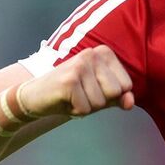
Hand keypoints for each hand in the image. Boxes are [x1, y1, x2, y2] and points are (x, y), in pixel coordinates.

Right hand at [19, 46, 134, 115]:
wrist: (34, 97)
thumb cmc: (71, 95)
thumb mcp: (99, 94)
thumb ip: (119, 97)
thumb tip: (130, 102)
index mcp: (104, 52)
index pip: (126, 85)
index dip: (110, 96)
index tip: (91, 90)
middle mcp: (92, 54)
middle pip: (115, 92)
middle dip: (99, 102)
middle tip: (80, 94)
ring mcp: (80, 65)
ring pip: (100, 102)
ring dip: (86, 107)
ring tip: (72, 97)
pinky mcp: (69, 80)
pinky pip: (85, 109)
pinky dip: (75, 111)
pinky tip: (64, 101)